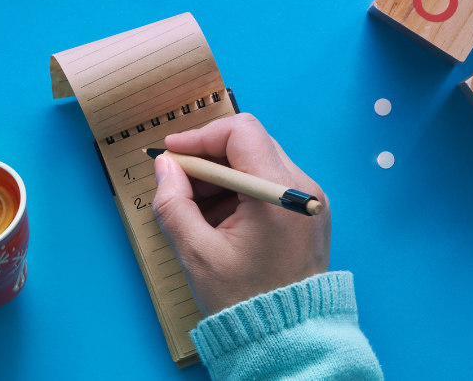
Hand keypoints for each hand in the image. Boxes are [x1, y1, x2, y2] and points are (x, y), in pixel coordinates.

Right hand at [152, 113, 329, 316]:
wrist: (287, 338)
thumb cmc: (244, 300)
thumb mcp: (196, 253)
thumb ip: (173, 203)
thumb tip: (165, 166)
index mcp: (278, 193)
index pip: (241, 132)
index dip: (200, 136)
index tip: (171, 152)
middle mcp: (301, 188)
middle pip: (249, 144)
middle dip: (207, 158)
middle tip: (178, 183)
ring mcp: (307, 200)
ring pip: (257, 162)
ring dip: (221, 177)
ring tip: (196, 210)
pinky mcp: (306, 213)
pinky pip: (268, 184)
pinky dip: (239, 192)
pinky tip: (218, 220)